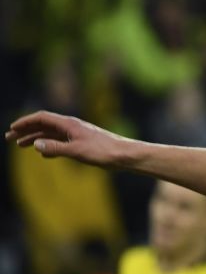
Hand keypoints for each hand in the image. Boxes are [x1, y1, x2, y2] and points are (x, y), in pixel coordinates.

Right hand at [5, 111, 131, 166]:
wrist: (126, 155)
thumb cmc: (104, 152)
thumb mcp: (77, 151)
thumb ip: (56, 148)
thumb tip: (36, 145)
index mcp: (69, 124)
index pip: (42, 118)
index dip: (25, 122)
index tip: (12, 128)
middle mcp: (72, 126)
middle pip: (44, 125)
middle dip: (26, 131)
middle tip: (9, 138)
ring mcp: (78, 134)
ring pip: (51, 134)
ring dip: (35, 139)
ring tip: (20, 145)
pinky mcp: (84, 143)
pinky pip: (61, 142)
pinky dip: (50, 146)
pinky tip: (44, 154)